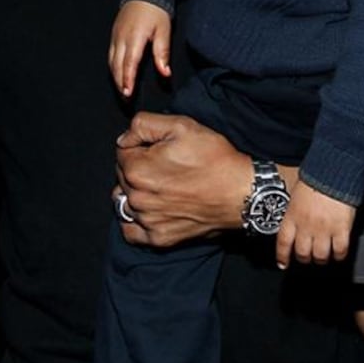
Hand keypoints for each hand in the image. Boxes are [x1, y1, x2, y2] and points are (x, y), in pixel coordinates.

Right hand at [109, 0, 171, 96]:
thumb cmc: (156, 11)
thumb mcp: (164, 31)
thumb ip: (162, 53)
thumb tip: (165, 73)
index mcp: (134, 38)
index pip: (129, 64)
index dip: (128, 80)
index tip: (128, 93)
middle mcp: (121, 38)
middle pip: (117, 66)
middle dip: (120, 83)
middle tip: (125, 97)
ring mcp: (115, 36)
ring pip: (111, 61)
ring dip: (115, 76)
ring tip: (122, 89)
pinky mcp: (114, 34)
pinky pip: (110, 54)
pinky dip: (113, 66)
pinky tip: (117, 73)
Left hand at [114, 112, 250, 246]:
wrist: (241, 193)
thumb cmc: (214, 159)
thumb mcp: (181, 126)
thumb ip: (143, 125)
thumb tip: (124, 139)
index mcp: (137, 169)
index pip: (122, 151)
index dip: (139, 145)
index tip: (158, 148)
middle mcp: (137, 197)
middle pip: (122, 176)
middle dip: (137, 167)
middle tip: (164, 165)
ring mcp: (147, 220)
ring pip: (124, 201)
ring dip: (135, 192)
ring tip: (158, 187)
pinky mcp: (159, 238)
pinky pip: (131, 231)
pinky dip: (135, 221)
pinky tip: (149, 210)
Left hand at [275, 179, 353, 268]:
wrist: (333, 171)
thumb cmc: (314, 179)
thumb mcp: (296, 196)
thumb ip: (294, 212)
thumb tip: (294, 223)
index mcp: (292, 216)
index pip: (283, 243)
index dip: (283, 256)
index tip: (283, 263)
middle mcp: (306, 226)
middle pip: (303, 253)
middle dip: (304, 259)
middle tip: (308, 258)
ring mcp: (324, 229)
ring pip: (320, 256)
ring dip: (321, 259)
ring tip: (323, 257)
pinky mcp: (341, 229)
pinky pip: (340, 251)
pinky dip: (339, 255)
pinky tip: (338, 254)